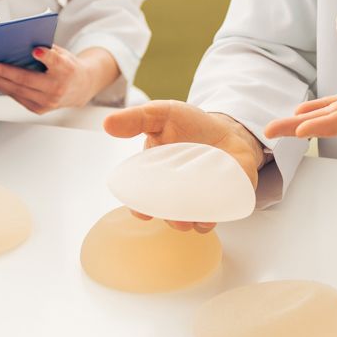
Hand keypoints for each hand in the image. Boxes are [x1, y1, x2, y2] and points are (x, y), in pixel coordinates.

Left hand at [0, 46, 116, 113]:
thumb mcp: (62, 53)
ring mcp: (48, 101)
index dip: (46, 56)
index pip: (56, 62)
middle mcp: (57, 88)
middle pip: (27, 79)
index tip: (36, 50)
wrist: (80, 88)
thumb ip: (45, 50)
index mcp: (66, 69)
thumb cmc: (68, 67)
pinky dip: (3, 88)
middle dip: (4, 72)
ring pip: (18, 91)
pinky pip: (17, 97)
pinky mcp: (39, 109)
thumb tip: (17, 44)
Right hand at [103, 100, 264, 232]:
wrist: (229, 129)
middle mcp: (174, 193)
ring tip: (189, 217)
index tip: (142, 210)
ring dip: (187, 222)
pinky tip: (210, 213)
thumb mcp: (163, 114)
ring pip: (188, 220)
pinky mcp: (220, 202)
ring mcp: (197, 200)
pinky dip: (211, 218)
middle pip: (166, 213)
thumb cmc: (192, 124)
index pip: (141, 198)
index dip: (139, 207)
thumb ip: (136, 119)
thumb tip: (107, 123)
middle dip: (167, 217)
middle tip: (172, 214)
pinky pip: (214, 217)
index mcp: (155, 176)